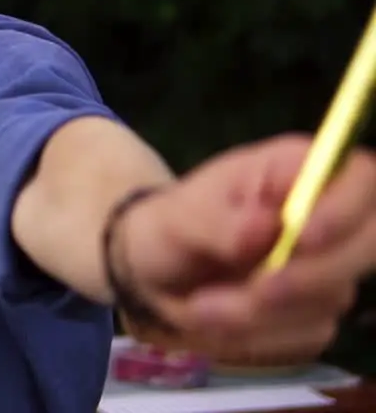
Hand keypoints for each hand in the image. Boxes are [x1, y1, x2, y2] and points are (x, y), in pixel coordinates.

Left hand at [118, 134, 375, 361]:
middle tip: (255, 291)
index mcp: (296, 173)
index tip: (303, 238)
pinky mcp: (315, 314)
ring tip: (200, 305)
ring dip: (261, 313)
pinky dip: (257, 336)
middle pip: (367, 246)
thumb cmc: (169, 226)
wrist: (154, 272)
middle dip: (309, 277)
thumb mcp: (176, 217)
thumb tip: (265, 228)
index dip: (345, 210)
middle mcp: (325, 219)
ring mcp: (327, 270)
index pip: (361, 180)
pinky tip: (217, 319)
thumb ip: (218, 221)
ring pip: (328, 300)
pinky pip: (305, 336)